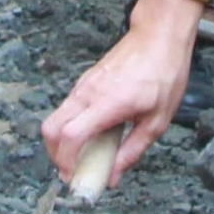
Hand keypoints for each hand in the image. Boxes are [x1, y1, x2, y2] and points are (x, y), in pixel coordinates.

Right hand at [42, 0, 203, 186]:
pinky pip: (67, 109)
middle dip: (55, 155)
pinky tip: (92, 135)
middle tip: (72, 171)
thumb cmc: (163, 73)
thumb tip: (113, 175)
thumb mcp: (157, 121)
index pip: (71, 135)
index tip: (73, 176)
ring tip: (84, 156)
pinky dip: (70, 127)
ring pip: (56, 118)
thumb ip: (132, 151)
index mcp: (108, 104)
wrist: (158, 37)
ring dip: (62, 142)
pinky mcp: (85, 82)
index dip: (66, 161)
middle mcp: (88, 93)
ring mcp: (83, 85)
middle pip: (51, 128)